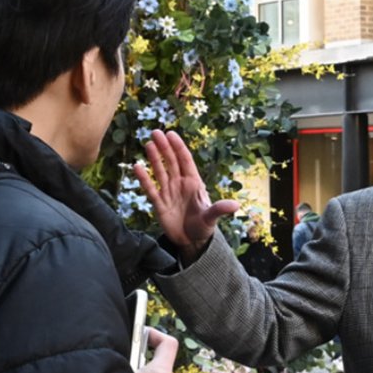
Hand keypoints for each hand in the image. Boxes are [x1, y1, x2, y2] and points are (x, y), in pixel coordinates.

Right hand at [136, 129, 239, 260]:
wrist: (192, 241)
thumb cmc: (204, 226)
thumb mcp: (211, 218)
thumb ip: (220, 209)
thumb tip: (235, 206)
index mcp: (194, 183)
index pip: (185, 161)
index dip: (178, 147)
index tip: (171, 134)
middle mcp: (180, 184)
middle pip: (171, 162)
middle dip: (164, 147)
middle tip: (155, 132)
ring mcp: (168, 192)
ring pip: (160, 172)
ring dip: (154, 158)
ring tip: (148, 144)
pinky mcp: (159, 204)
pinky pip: (150, 189)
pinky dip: (144, 179)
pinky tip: (137, 166)